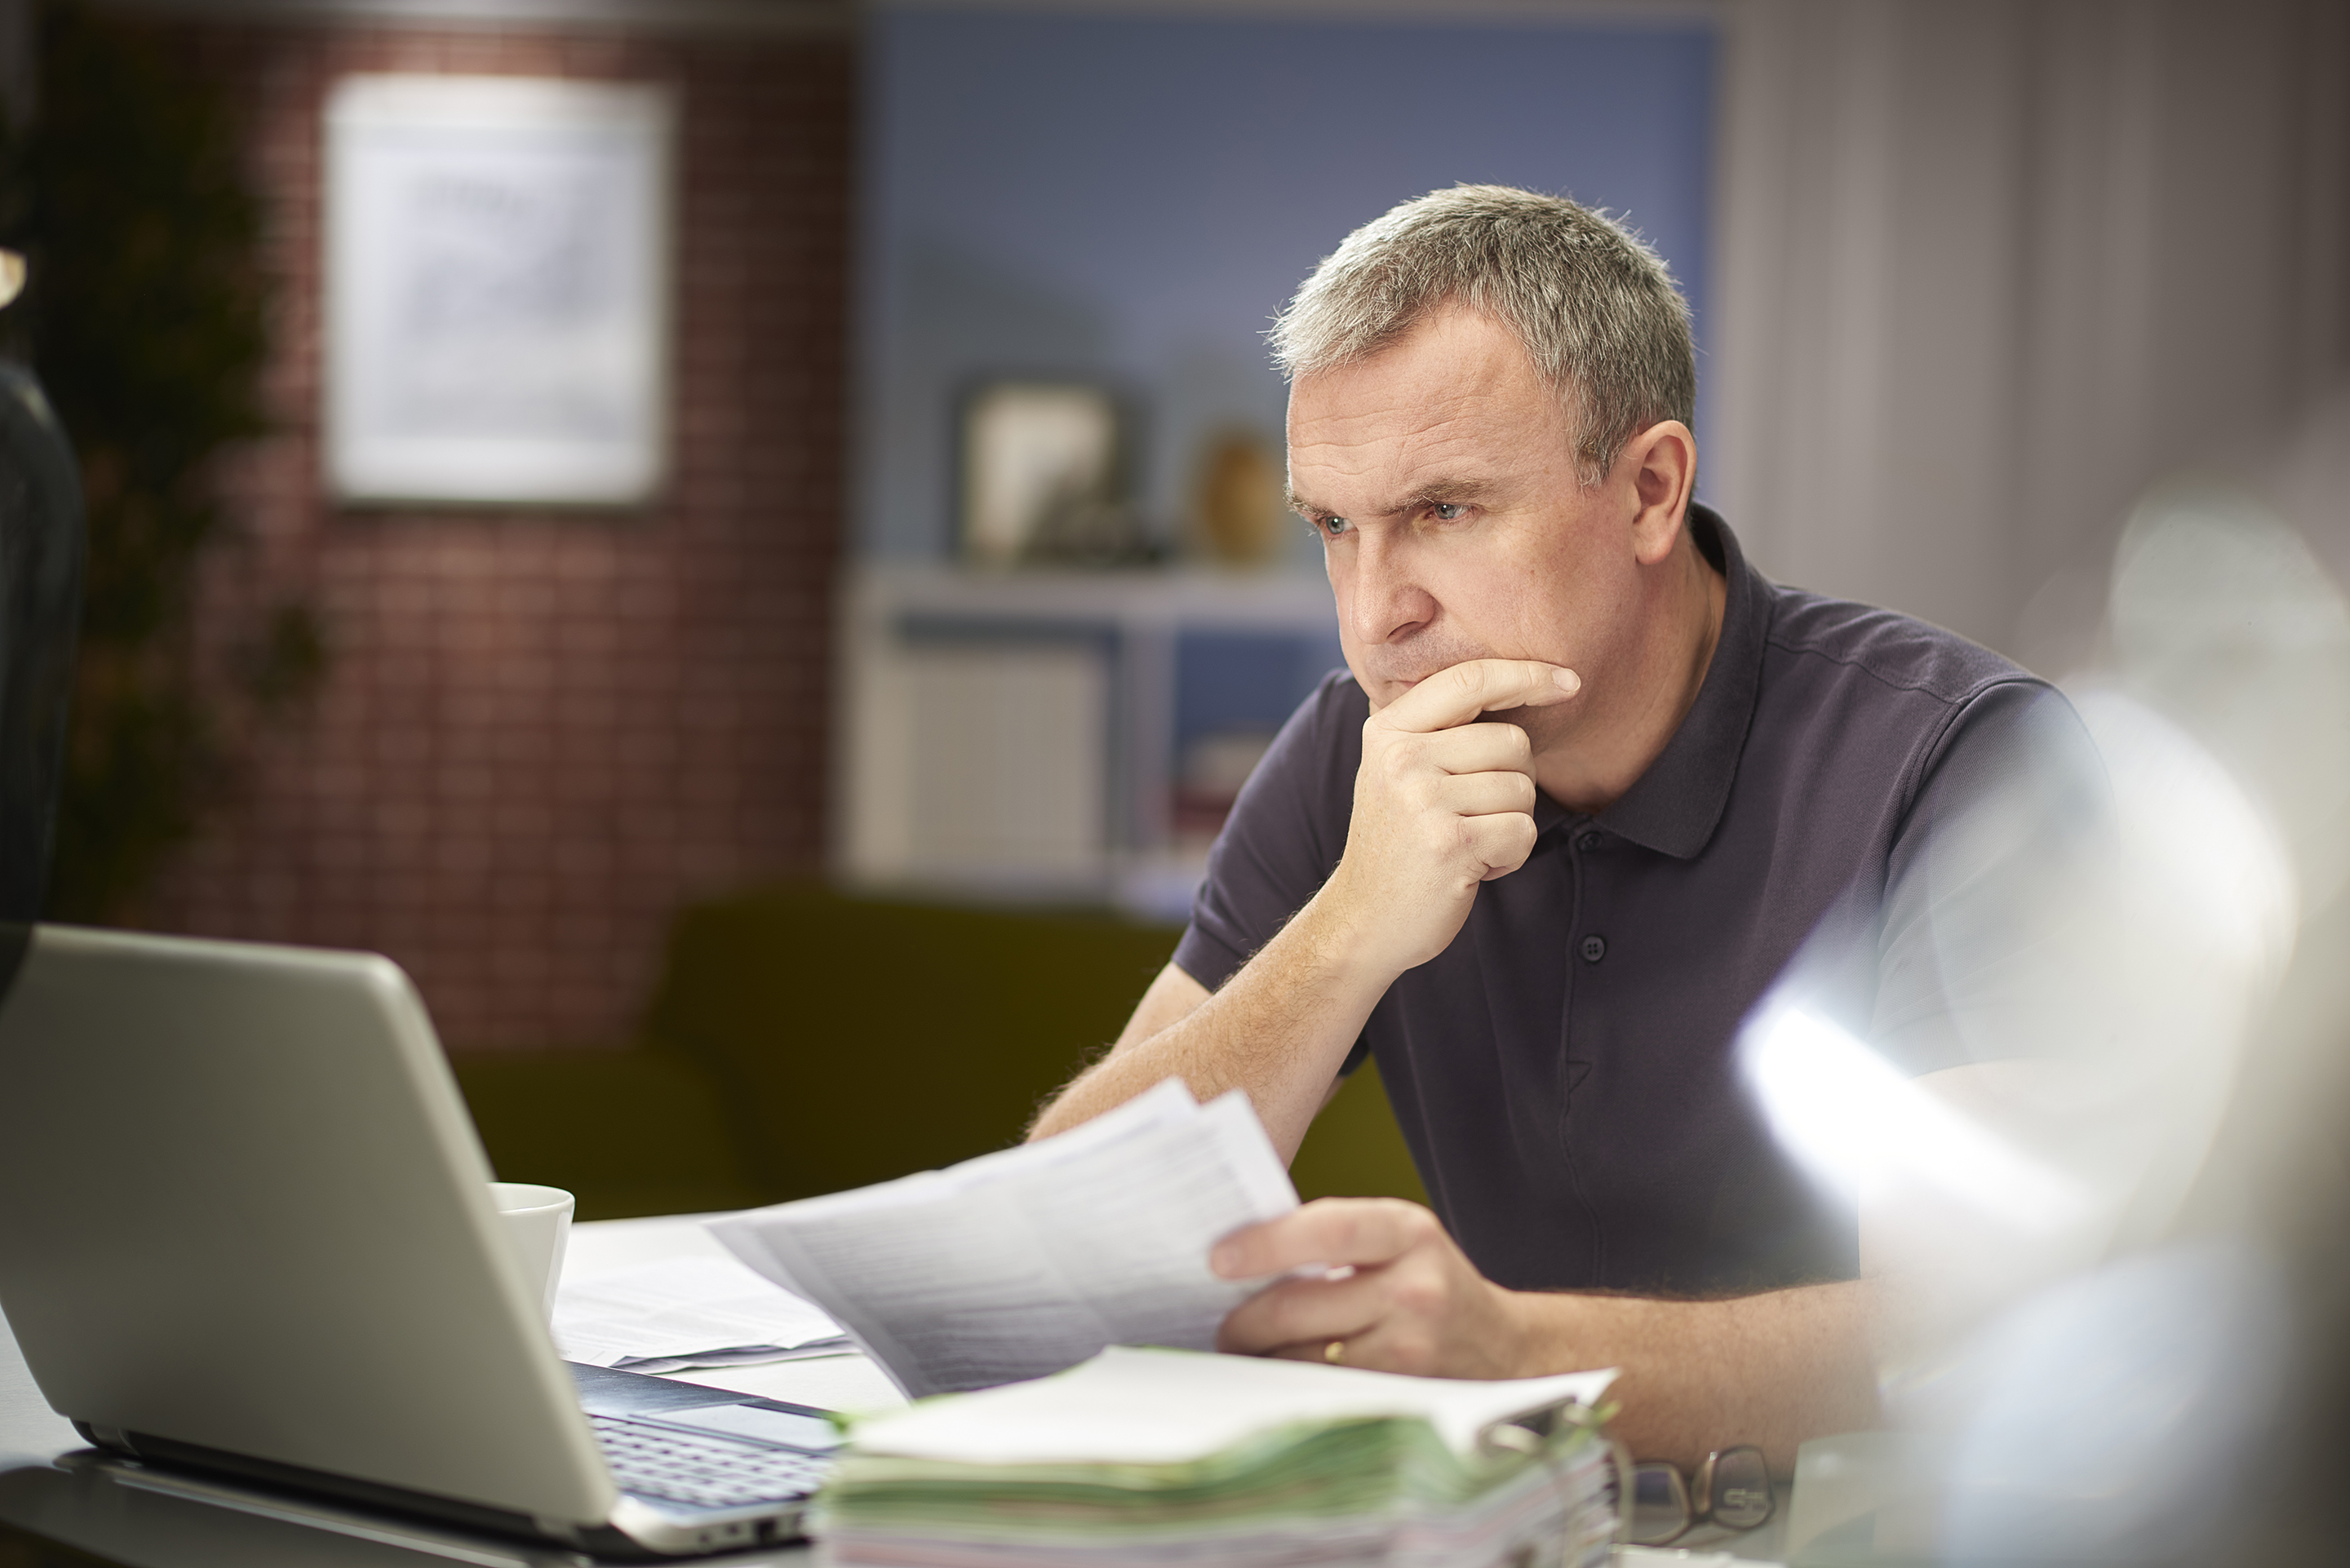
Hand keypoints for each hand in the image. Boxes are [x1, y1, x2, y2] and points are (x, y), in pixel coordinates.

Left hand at [1211, 1198, 1529, 1378]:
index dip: (1266, 1245)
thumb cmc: (1426, 1282)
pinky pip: (1324, 1393)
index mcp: (1408, 1232)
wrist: (1502, 1347)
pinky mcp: (1402, 1397)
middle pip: (1298, 1308)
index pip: (1327, 1230)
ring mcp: (1411, 1350)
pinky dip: (1294, 1386)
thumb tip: (1238, 1258)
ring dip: (1264, 1360)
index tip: (1217, 1259)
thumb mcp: (1394, 1239)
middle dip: (1243, 1322)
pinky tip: (1284, 1376)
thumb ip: (1332, 1238)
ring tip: (1251, 1352)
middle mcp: (1416, 1289)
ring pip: (1302, 1360)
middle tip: (1223, 1327)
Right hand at [1321, 659, 1578, 976]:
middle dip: (1515, 780)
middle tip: (1475, 814)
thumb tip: (1512, 680)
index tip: (1569, 680)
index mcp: (1388, 731)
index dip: (1526, 675)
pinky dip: (1511, 855)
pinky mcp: (1449, 843)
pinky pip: (1522, 830)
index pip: (1469, 680)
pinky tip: (1475, 866)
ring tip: (1469, 841)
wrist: (1363, 919)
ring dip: (1511, 823)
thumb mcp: (1395, 771)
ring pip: (1522, 788)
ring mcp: (1422, 800)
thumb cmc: (1397, 841)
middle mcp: (1401, 758)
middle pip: (1512, 741)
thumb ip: (1433, 726)